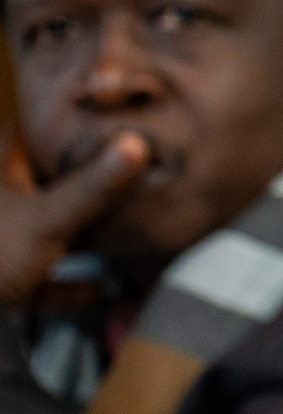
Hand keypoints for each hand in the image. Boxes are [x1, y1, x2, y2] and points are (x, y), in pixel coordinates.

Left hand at [0, 130, 147, 306]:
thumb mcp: (47, 219)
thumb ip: (94, 187)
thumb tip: (137, 144)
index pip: (30, 133)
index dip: (65, 125)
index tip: (106, 122)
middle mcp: (0, 200)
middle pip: (43, 182)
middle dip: (84, 184)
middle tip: (130, 181)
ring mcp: (0, 241)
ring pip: (43, 229)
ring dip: (78, 235)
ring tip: (121, 233)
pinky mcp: (0, 281)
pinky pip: (39, 279)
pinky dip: (65, 286)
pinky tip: (96, 291)